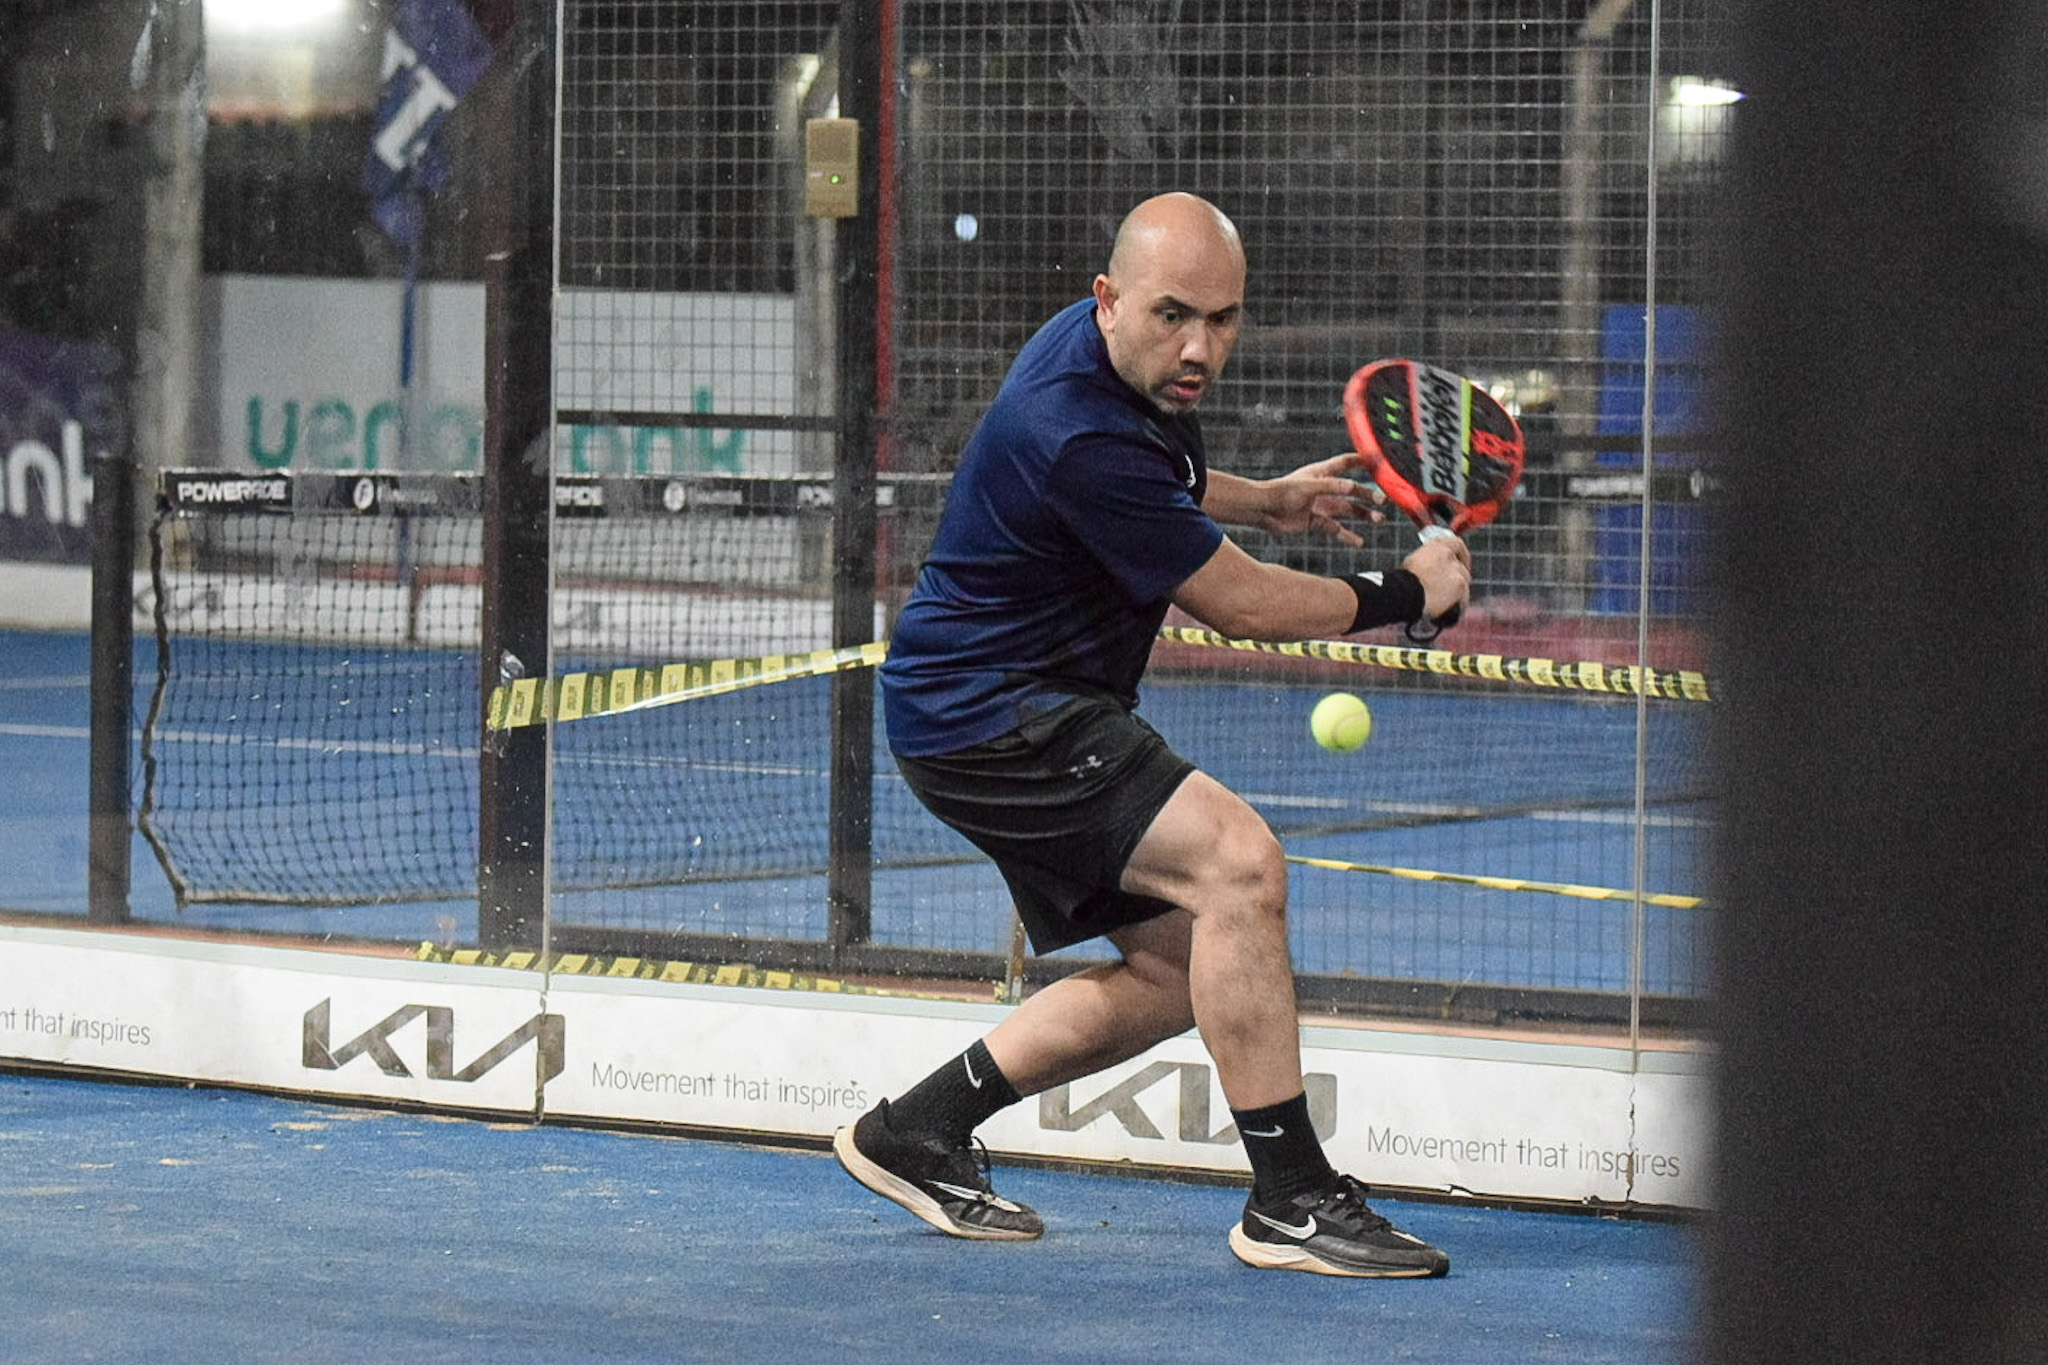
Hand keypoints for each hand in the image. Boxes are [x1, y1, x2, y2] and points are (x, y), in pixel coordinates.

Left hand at [1249, 452, 1385, 545]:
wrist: (1263, 511)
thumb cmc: (1282, 492)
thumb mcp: (1309, 486)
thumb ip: (1331, 486)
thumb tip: (1353, 487)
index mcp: (1322, 473)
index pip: (1347, 463)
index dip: (1363, 461)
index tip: (1381, 461)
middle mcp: (1325, 489)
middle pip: (1352, 491)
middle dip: (1369, 495)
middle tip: (1385, 501)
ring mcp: (1321, 506)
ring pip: (1348, 510)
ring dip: (1364, 515)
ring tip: (1379, 520)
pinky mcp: (1315, 522)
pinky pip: (1335, 529)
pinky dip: (1347, 536)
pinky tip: (1359, 542)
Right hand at [1402, 532, 1470, 622]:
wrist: (1404, 594)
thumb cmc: (1402, 582)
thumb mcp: (1414, 563)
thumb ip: (1429, 561)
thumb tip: (1432, 568)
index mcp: (1437, 547)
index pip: (1456, 544)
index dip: (1461, 554)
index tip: (1461, 562)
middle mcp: (1449, 556)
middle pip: (1461, 568)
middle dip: (1456, 578)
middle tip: (1446, 589)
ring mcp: (1457, 571)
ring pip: (1463, 584)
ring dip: (1456, 592)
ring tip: (1441, 602)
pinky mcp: (1461, 587)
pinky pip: (1463, 598)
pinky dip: (1456, 604)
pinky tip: (1444, 609)